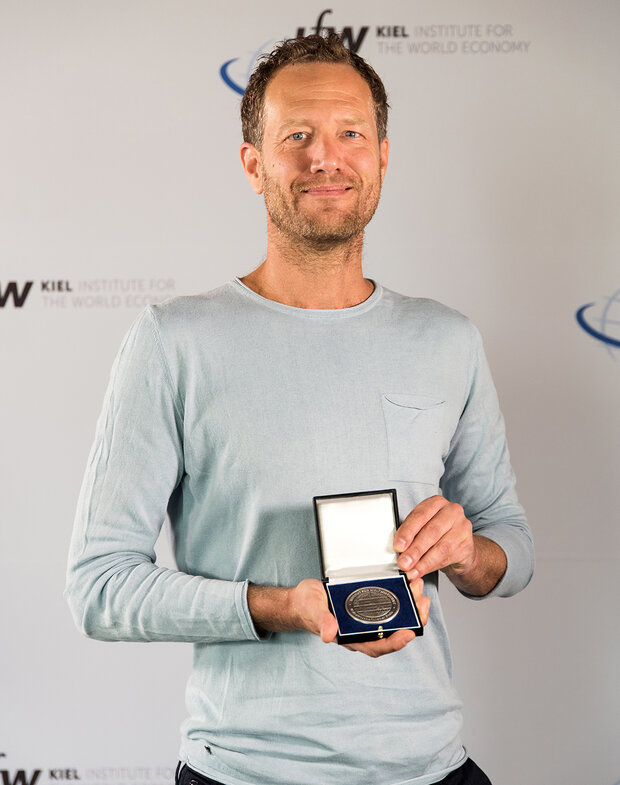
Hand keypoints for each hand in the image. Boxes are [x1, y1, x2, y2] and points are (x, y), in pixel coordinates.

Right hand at [250, 578, 429, 657]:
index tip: (409, 633)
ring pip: (395, 615)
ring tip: (418, 586)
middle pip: (394, 631)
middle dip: (412, 618)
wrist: (304, 597)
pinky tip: (407, 582)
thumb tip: (329, 634)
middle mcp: (363, 629)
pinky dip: (401, 593)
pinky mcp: (368, 602)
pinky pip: (389, 601)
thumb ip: (322, 621)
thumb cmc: (308, 607)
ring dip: (410, 604)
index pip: (378, 646)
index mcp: (352, 637)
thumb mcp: (313, 610)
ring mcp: (367, 616)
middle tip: (422, 602)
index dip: (395, 642)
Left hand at [394, 495, 474, 580]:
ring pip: (440, 547)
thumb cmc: (436, 534)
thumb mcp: (422, 527)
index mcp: (436, 502)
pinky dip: (431, 566)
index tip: (398, 546)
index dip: (407, 532)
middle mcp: (452, 511)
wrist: (459, 546)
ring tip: (411, 571)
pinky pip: (447, 557)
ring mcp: (462, 527)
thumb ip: (411, 534)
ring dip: (423, 561)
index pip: (419, 515)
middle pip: (431, 531)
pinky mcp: (467, 544)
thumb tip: (398, 549)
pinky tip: (421, 571)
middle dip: (415, 549)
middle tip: (403, 562)